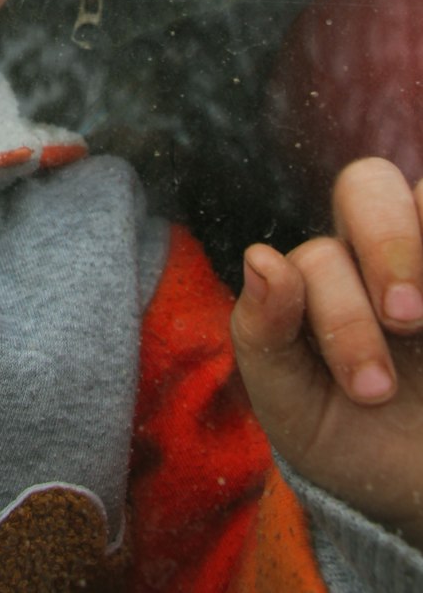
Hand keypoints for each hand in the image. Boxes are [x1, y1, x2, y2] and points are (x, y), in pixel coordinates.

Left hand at [231, 157, 422, 547]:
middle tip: (404, 319)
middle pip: (367, 184)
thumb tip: (260, 256)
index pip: (319, 256)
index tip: (369, 390)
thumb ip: (263, 333)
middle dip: (386, 244)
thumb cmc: (349, 438)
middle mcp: (379, 251)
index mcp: (321, 276)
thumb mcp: (293, 404)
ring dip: (414, 248)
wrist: (415, 482)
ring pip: (419, 192)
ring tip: (421, 318)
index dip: (338, 310)